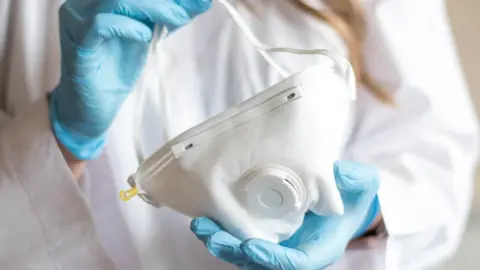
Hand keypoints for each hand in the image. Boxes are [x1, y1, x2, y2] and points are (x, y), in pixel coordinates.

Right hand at [49, 0, 210, 159]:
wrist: (94, 105)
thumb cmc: (117, 67)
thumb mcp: (150, 34)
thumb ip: (170, 16)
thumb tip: (202, 1)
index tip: (195, 1)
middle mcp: (84, 2)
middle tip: (186, 8)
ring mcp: (77, 20)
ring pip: (116, 0)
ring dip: (152, 7)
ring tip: (175, 18)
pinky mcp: (77, 41)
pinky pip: (101, 24)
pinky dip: (128, 26)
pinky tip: (145, 36)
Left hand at [191, 161, 379, 269]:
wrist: (343, 195)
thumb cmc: (353, 193)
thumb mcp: (361, 183)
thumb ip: (355, 182)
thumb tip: (342, 181)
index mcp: (319, 248)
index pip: (295, 263)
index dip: (273, 259)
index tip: (251, 246)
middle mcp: (296, 251)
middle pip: (262, 262)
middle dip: (235, 251)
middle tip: (211, 235)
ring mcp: (280, 244)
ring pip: (246, 253)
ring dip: (222, 242)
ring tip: (202, 225)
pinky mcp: (267, 232)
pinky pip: (242, 238)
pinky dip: (224, 231)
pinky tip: (207, 218)